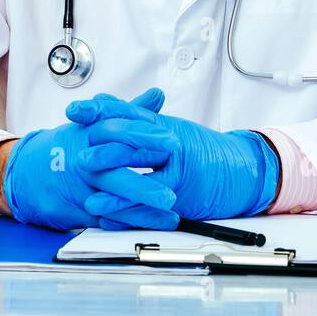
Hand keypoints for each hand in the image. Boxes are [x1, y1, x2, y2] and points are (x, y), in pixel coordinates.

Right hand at [2, 89, 178, 230]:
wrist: (27, 173)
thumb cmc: (69, 146)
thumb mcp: (94, 122)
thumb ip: (129, 110)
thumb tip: (157, 95)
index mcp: (89, 135)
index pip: (118, 131)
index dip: (146, 136)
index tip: (172, 141)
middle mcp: (84, 162)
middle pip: (114, 171)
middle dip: (144, 183)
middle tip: (171, 191)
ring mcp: (81, 189)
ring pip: (113, 201)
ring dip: (143, 208)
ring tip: (171, 211)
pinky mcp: (79, 211)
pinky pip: (108, 219)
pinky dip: (132, 222)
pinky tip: (156, 222)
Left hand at [69, 90, 279, 222]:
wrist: (242, 169)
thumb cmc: (201, 152)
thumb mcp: (167, 129)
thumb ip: (136, 117)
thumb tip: (103, 102)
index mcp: (161, 124)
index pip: (127, 111)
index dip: (99, 110)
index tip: (74, 110)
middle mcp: (167, 139)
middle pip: (131, 136)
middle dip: (101, 144)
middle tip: (78, 154)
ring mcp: (176, 165)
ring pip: (140, 167)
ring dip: (111, 178)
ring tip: (86, 185)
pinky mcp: (182, 190)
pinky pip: (151, 198)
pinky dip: (127, 208)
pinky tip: (109, 213)